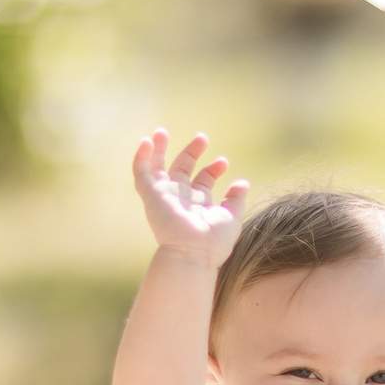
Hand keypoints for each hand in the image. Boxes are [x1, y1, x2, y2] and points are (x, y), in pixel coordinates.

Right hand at [132, 129, 248, 263]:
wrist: (193, 253)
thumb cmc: (214, 241)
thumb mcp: (231, 217)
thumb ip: (235, 199)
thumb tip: (242, 182)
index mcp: (199, 203)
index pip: (204, 179)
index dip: (213, 168)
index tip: (224, 162)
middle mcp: (181, 197)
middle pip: (182, 169)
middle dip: (192, 152)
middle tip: (203, 138)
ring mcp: (165, 195)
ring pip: (157, 168)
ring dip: (159, 149)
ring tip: (162, 131)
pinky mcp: (151, 194)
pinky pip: (141, 172)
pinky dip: (142, 157)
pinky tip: (146, 141)